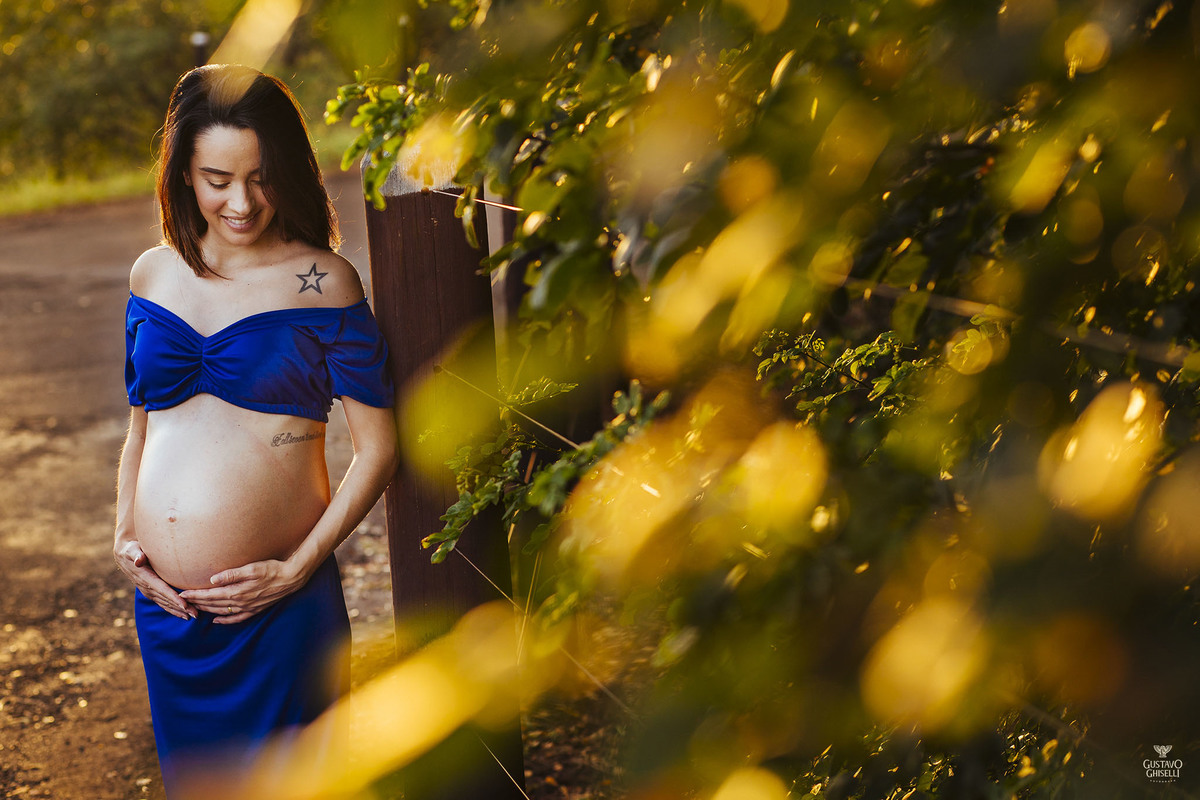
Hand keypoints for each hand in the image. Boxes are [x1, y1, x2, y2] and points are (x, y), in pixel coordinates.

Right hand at [114, 539, 195, 620]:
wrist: (124, 556)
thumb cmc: (131, 550)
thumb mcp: (132, 550)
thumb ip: (136, 555)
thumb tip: (138, 561)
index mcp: (145, 578)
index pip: (162, 589)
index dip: (173, 598)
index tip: (184, 605)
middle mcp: (147, 587)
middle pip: (166, 599)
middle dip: (181, 607)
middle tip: (195, 614)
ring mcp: (149, 591)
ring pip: (166, 603)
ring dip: (179, 611)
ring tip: (193, 616)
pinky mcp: (151, 592)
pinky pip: (163, 603)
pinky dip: (173, 609)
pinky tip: (183, 614)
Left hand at [179, 559, 305, 624]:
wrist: (291, 579)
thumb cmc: (272, 569)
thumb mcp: (252, 568)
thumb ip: (232, 574)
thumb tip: (212, 580)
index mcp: (237, 591)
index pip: (210, 595)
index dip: (195, 595)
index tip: (182, 594)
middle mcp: (240, 602)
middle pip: (213, 604)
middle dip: (196, 602)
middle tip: (182, 601)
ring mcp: (247, 608)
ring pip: (221, 611)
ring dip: (206, 610)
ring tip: (194, 608)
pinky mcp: (254, 610)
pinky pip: (236, 618)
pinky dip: (224, 620)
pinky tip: (217, 620)